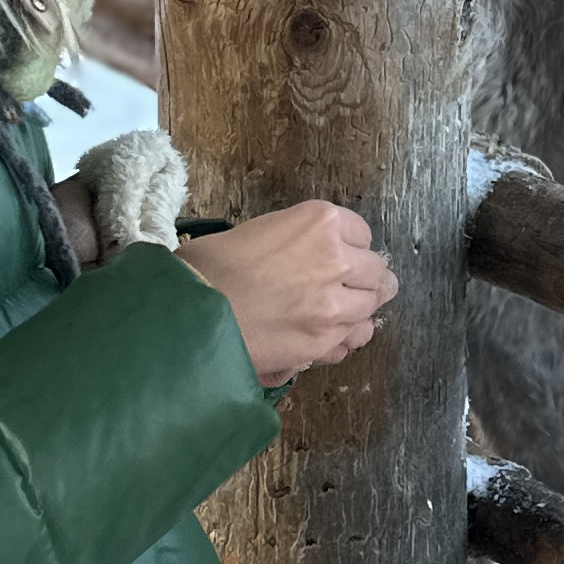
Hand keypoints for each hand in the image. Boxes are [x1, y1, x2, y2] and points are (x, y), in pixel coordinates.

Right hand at [180, 203, 397, 381]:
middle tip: (353, 285)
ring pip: (370, 305)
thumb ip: (293, 244)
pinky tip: (330, 338)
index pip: (361, 232)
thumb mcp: (254, 232)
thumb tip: (301, 263)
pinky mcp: (322, 342)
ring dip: (358, 308)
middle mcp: (336, 259)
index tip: (341, 254)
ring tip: (343, 312)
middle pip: (375, 270)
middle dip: (365, 278)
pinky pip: (351, 338)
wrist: (188, 314)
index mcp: (319, 222)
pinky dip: (345, 338)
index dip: (349, 246)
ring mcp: (334, 304)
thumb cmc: (206, 267)